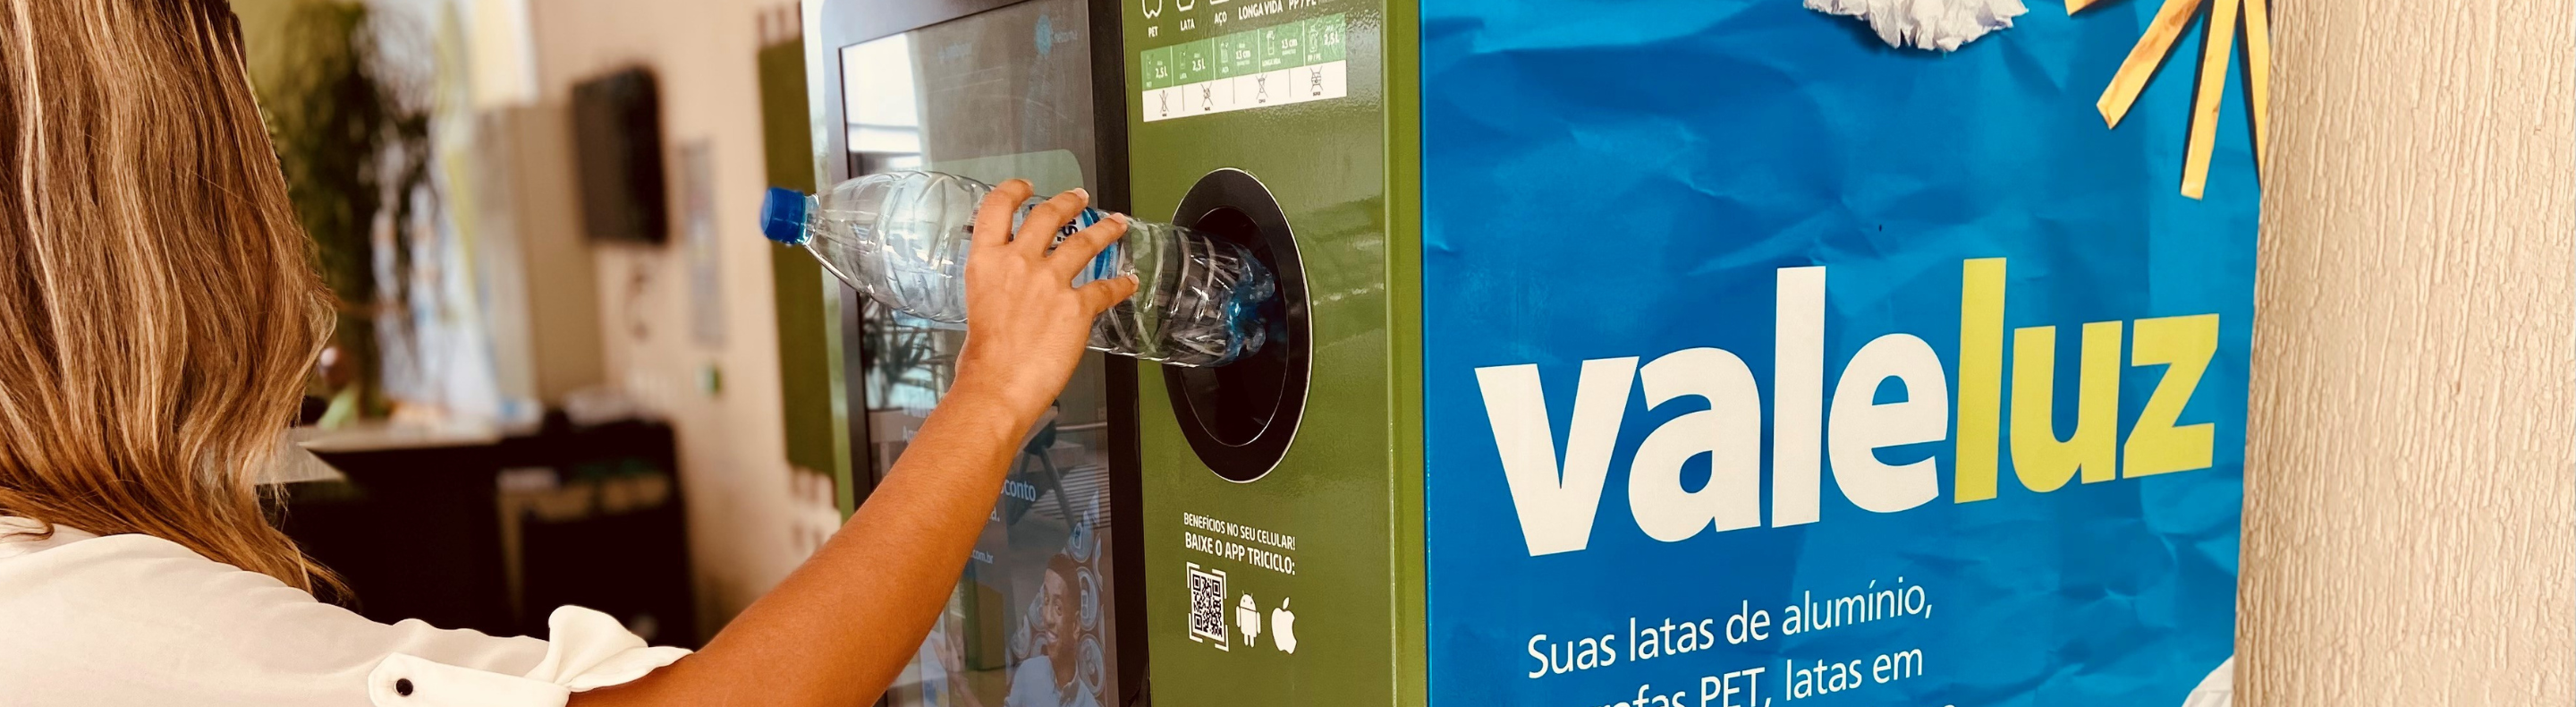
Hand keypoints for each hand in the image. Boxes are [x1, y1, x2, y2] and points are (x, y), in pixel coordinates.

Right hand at [953, 180, 1138, 419]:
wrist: (997, 385)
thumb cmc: (982, 359)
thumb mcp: (976, 305)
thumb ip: (996, 286)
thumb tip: (1009, 289)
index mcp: (987, 261)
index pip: (997, 209)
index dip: (1013, 190)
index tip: (1024, 186)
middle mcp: (1019, 262)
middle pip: (1047, 216)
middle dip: (1067, 202)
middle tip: (1079, 197)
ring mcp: (1051, 282)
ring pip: (1085, 241)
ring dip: (1105, 229)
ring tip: (1117, 223)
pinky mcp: (1078, 306)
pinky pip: (1106, 289)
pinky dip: (1122, 284)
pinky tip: (1129, 281)